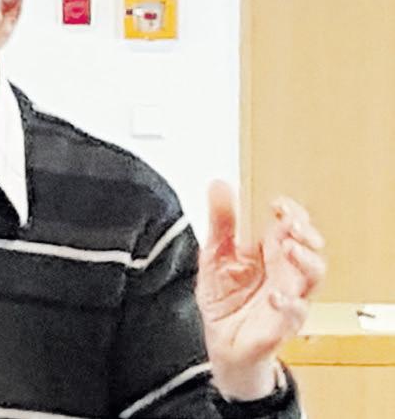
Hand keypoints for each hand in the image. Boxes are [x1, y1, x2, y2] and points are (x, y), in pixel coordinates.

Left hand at [196, 181, 325, 399]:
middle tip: (291, 223)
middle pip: (309, 246)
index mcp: (269, 251)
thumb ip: (220, 221)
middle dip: (305, 232)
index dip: (290, 211)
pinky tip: (275, 295)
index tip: (277, 203)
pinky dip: (288, 302)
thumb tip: (219, 184)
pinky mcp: (283, 323)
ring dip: (305, 260)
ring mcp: (289, 296)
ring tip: (289, 249)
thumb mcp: (214, 254)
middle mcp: (284, 271)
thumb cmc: (224, 298)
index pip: (290, 224)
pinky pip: (295, 312)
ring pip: (313, 276)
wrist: (221, 341)